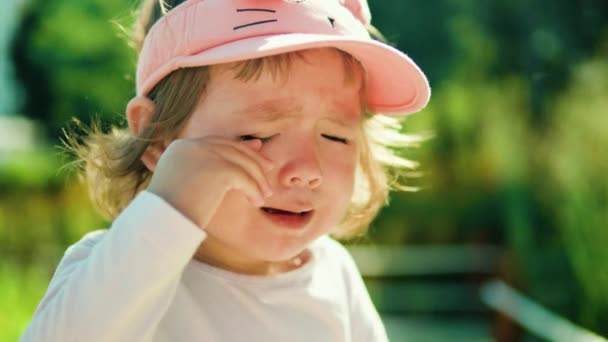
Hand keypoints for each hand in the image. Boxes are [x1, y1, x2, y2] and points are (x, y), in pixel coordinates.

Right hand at [146, 136, 273, 228]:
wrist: (161, 225)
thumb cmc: (176, 212)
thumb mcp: (192, 185)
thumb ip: (212, 167)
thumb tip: (242, 157)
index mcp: (181, 147)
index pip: (217, 142)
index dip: (240, 148)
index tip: (258, 154)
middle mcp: (191, 146)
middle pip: (232, 148)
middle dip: (253, 158)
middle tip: (270, 169)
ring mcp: (204, 155)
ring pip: (242, 162)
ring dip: (257, 179)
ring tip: (264, 196)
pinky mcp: (216, 170)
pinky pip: (244, 177)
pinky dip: (253, 189)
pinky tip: (256, 202)